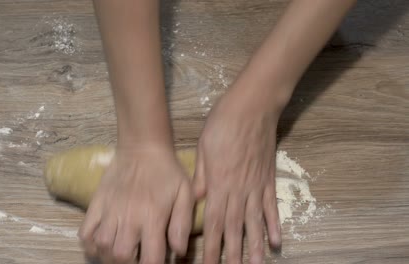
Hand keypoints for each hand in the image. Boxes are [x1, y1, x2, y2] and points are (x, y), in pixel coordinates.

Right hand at [79, 144, 194, 262]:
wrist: (142, 146)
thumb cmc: (167, 171)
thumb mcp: (184, 194)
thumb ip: (182, 224)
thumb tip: (178, 251)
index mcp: (153, 217)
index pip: (150, 258)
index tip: (155, 263)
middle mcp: (129, 217)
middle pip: (121, 256)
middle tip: (137, 258)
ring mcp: (109, 211)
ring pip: (101, 247)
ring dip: (109, 256)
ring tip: (119, 252)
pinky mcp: (96, 204)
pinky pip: (85, 232)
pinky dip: (90, 244)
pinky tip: (101, 243)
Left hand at [194, 74, 283, 263]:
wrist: (252, 107)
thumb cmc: (222, 124)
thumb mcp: (203, 148)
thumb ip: (200, 178)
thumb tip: (195, 201)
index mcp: (218, 184)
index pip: (212, 222)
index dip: (210, 247)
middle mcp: (238, 190)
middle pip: (233, 228)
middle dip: (232, 254)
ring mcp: (256, 186)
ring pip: (255, 222)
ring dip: (256, 246)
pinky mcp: (269, 179)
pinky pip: (271, 206)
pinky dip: (274, 225)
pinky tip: (277, 241)